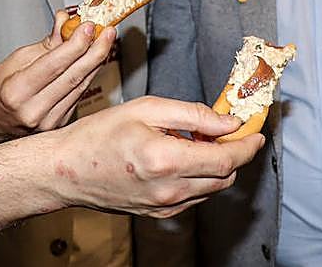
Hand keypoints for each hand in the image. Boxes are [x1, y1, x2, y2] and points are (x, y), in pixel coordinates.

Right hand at [0, 10, 115, 144]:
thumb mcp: (14, 61)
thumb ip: (45, 44)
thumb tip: (66, 22)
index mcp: (16, 93)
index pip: (53, 65)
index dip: (75, 44)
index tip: (89, 26)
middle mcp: (33, 112)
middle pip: (73, 77)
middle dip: (95, 51)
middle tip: (108, 31)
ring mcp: (48, 123)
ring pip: (80, 87)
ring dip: (96, 62)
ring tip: (106, 41)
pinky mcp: (59, 127)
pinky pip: (78, 96)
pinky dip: (88, 76)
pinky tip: (94, 61)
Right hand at [46, 96, 263, 217]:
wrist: (66, 170)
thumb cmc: (99, 134)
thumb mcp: (145, 108)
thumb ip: (192, 114)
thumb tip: (228, 121)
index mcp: (167, 160)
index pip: (226, 159)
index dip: (247, 145)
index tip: (256, 132)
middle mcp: (170, 190)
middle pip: (224, 177)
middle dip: (233, 153)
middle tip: (222, 129)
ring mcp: (164, 206)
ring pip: (211, 188)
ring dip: (215, 165)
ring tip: (194, 140)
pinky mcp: (158, 213)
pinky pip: (193, 197)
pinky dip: (197, 177)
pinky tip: (179, 157)